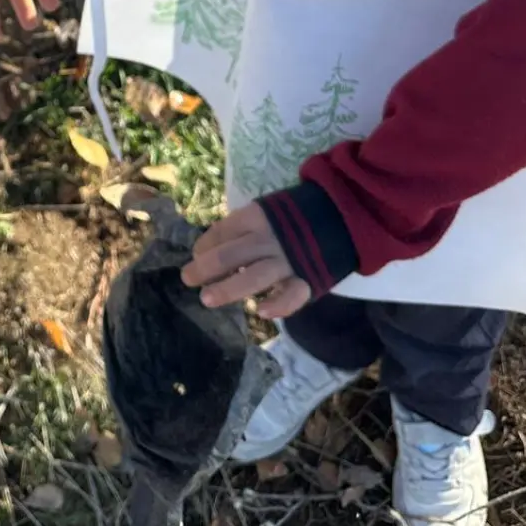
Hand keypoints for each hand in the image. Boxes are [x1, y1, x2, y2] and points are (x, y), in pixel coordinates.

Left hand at [181, 201, 309, 319]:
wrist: (338, 216)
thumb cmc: (288, 218)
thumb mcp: (262, 212)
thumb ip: (237, 230)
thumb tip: (204, 251)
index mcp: (255, 218)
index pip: (222, 232)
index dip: (204, 246)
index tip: (196, 257)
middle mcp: (269, 239)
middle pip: (231, 255)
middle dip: (205, 269)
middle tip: (187, 279)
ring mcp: (288, 260)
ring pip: (255, 277)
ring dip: (229, 288)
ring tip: (207, 299)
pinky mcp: (308, 278)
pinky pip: (293, 295)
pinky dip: (279, 305)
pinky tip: (261, 312)